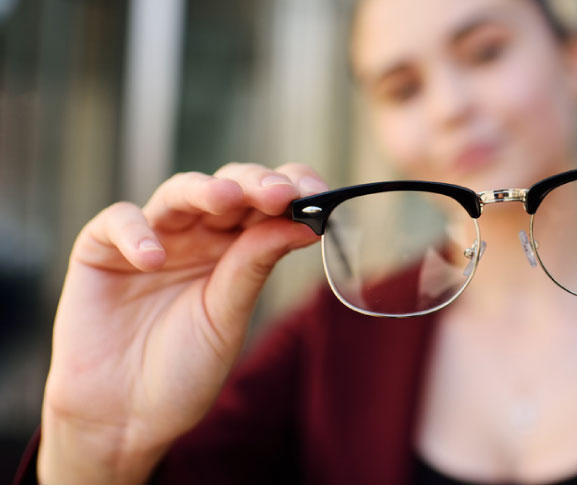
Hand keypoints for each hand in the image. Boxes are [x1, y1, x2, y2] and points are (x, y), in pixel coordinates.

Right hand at [38, 163, 327, 483]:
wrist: (123, 417)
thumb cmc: (182, 368)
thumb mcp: (227, 316)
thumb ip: (255, 266)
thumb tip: (307, 224)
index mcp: (237, 249)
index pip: (267, 204)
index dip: (292, 188)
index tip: (318, 192)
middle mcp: (198, 235)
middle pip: (229, 187)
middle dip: (255, 184)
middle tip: (279, 193)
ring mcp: (152, 237)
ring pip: (179, 192)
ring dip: (204, 190)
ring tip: (226, 197)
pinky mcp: (100, 249)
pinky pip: (117, 221)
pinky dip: (135, 232)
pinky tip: (153, 258)